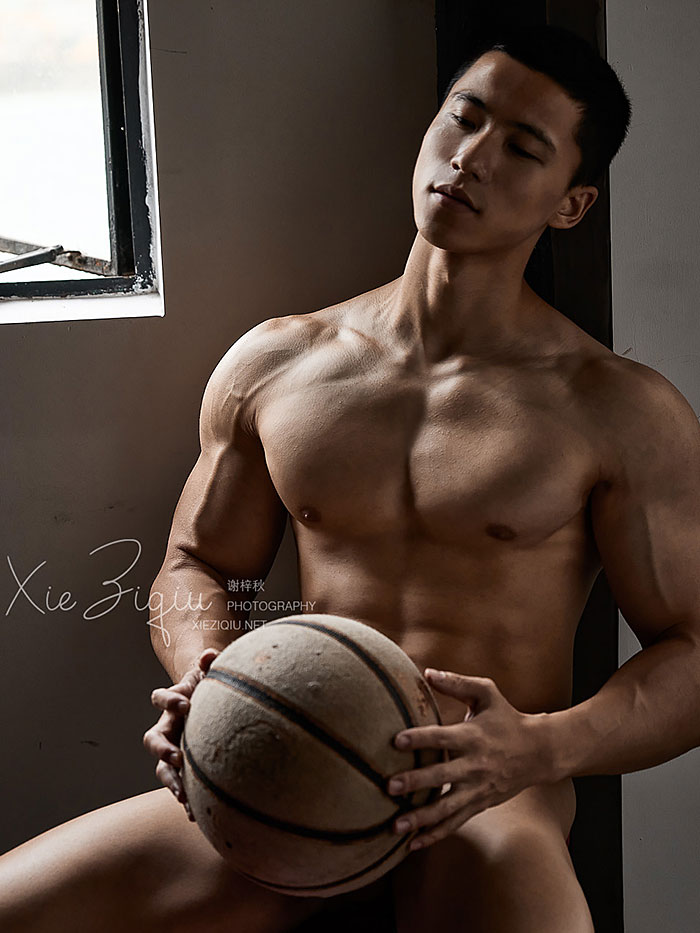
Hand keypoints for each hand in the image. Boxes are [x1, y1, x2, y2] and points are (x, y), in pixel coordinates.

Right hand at [142, 648, 219, 819]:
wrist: (206, 706)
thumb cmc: (208, 688)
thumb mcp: (209, 675)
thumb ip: (209, 664)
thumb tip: (210, 652)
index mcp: (173, 703)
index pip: (160, 699)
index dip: (168, 699)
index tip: (183, 703)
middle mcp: (166, 728)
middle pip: (153, 740)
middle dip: (162, 749)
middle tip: (176, 757)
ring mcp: (172, 750)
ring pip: (162, 769)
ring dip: (171, 782)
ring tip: (182, 796)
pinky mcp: (182, 769)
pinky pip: (179, 786)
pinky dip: (186, 800)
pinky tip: (195, 814)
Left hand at [386, 669, 550, 850]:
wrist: (539, 752)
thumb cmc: (507, 718)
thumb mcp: (487, 693)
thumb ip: (457, 683)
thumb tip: (427, 672)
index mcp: (473, 736)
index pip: (442, 737)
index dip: (420, 739)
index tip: (396, 741)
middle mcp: (474, 765)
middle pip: (441, 776)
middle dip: (415, 782)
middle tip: (389, 786)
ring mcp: (477, 788)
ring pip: (447, 808)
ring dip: (421, 818)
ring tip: (396, 825)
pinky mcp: (480, 804)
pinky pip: (456, 822)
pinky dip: (435, 834)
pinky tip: (414, 843)